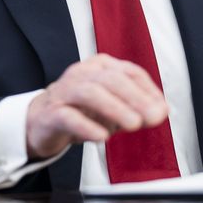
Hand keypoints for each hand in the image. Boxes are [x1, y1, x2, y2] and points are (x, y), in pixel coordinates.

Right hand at [26, 54, 168, 158]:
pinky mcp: (51, 113)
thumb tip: (160, 112)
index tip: (162, 109)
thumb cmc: (81, 111)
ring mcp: (65, 91)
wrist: (40, 122)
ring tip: (133, 125)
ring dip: (115, 108)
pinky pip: (68, 117)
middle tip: (153, 117)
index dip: (148, 90)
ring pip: (90, 92)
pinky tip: (102, 136)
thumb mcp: (112, 107)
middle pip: (111, 79)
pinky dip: (87, 126)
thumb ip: (135, 107)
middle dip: (136, 98)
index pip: (129, 72)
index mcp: (101, 66)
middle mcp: (82, 73)